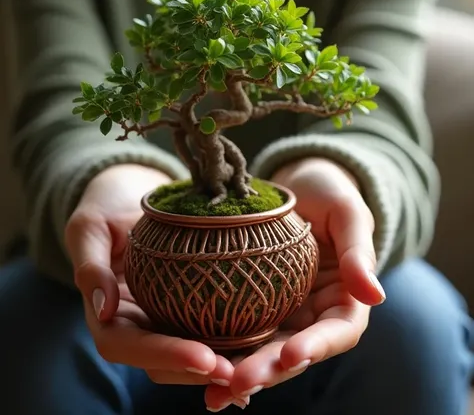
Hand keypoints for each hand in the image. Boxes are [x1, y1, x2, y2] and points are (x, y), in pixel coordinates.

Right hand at [65, 164, 233, 387]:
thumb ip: (90, 266)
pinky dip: (227, 341)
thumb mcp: (89, 227)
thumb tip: (104, 310)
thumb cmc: (104, 207)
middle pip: (160, 363)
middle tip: (237, 371)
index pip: (128, 347)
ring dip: (216, 364)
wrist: (127, 195)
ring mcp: (159, 319)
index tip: (204, 357)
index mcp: (106, 315)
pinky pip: (204, 328)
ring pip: (185, 355)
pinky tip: (260, 342)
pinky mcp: (184, 306)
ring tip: (252, 368)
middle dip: (196, 371)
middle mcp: (134, 325)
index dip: (165, 355)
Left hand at [205, 158, 385, 410]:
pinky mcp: (252, 306)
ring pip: (264, 352)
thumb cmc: (329, 193)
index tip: (294, 355)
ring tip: (214, 394)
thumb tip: (376, 296)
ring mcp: (282, 314)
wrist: (297, 184)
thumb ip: (359, 251)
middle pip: (295, 353)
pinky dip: (221, 353)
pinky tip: (197, 367)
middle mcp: (313, 316)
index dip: (317, 348)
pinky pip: (239, 332)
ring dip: (241, 374)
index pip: (337, 333)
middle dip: (270, 371)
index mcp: (344, 300)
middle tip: (239, 382)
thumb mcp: (347, 213)